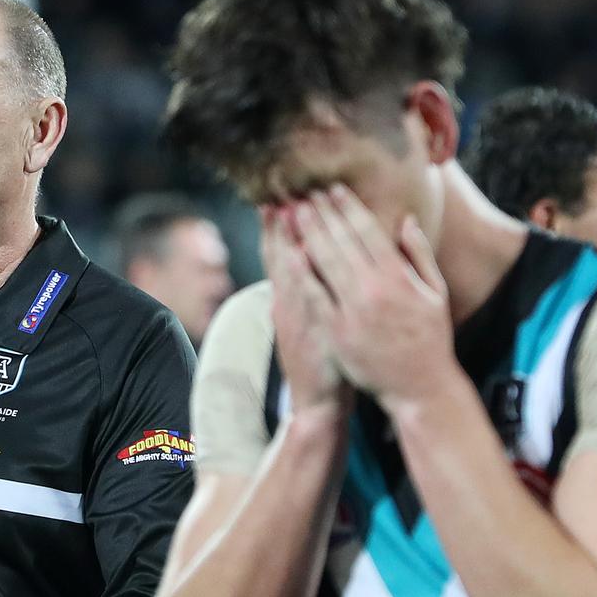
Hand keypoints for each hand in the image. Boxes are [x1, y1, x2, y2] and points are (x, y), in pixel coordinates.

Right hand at [261, 203, 350, 412]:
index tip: (274, 201)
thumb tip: (308, 269)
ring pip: (286, 272)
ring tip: (284, 210)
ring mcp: (295, 318)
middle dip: (277, 226)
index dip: (275, 230)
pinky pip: (303, 297)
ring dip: (284, 241)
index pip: (280, 256)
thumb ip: (308, 296)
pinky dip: (298, 276)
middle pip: (278, 258)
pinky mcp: (308, 331)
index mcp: (288, 301)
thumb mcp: (308, 327)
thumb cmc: (322, 364)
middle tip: (276, 193)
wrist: (318, 403)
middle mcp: (286, 305)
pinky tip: (298, 254)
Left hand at [293, 185, 459, 406]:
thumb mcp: (436, 293)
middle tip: (305, 192)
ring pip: (324, 263)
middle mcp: (374, 290)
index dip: (348, 207)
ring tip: (294, 211)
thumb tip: (405, 219)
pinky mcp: (336, 331)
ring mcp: (352, 311)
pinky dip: (301, 274)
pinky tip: (289, 253)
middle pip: (342, 241)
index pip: (368, 232)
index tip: (333, 189)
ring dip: (307, 234)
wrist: (419, 387)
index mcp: (398, 277)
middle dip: (322, 213)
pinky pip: (314, 296)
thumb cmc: (429, 338)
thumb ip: (419, 254)